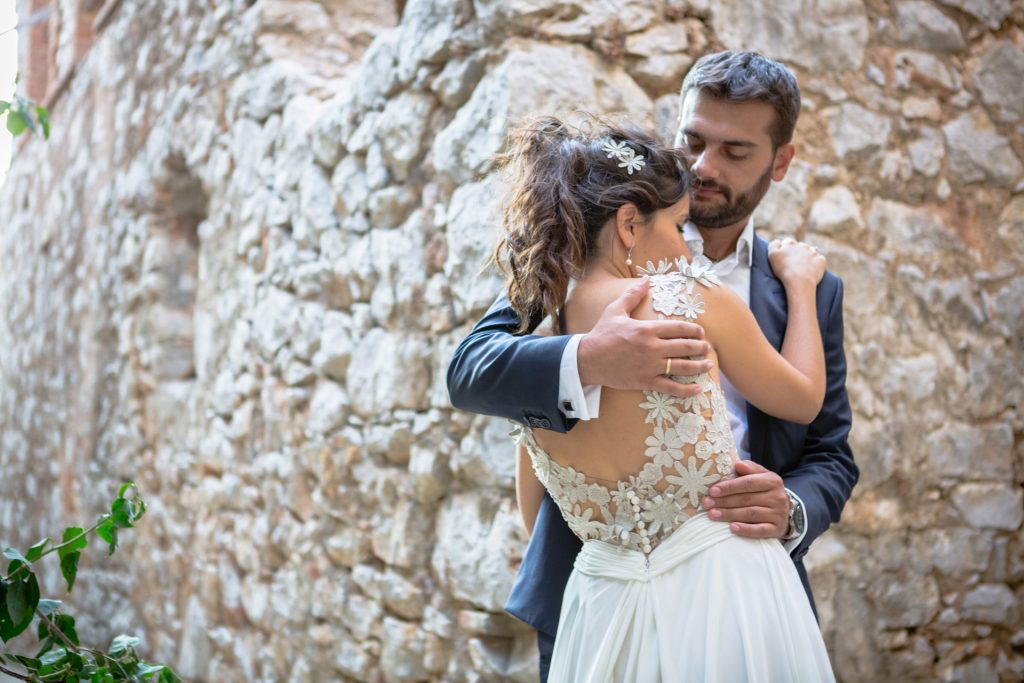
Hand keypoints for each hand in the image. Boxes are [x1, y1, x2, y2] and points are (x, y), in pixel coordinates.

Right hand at [577, 278, 711, 398]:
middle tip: (707, 347)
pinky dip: (686, 389)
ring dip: (699, 365)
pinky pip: (671, 387)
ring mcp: (650, 366)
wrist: (587, 359)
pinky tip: (698, 388)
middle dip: (700, 347)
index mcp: (646, 329)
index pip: (678, 328)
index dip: (694, 330)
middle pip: (685, 346)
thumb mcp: (615, 310)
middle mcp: (652, 347)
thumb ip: (633, 295)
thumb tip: (646, 280)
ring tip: (708, 364)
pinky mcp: (645, 381)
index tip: (701, 332)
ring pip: (682, 366)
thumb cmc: (601, 334)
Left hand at [702, 460, 789, 537]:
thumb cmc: (764, 490)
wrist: (783, 509)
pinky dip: (746, 530)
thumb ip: (749, 468)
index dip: (729, 487)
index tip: (712, 491)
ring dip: (729, 515)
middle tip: (707, 503)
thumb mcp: (760, 475)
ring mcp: (778, 514)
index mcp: (772, 481)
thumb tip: (737, 464)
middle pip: (746, 499)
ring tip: (712, 515)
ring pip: (750, 514)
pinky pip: (760, 530)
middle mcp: (778, 497)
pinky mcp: (777, 529)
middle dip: (724, 501)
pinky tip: (732, 528)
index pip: (748, 483)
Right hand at [768, 237, 825, 288]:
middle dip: (797, 251)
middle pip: (800, 246)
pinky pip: (819, 258)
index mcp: (790, 243)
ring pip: (811, 250)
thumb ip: (773, 245)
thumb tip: (778, 241)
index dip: (785, 248)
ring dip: (808, 255)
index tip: (784, 256)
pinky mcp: (821, 260)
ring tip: (804, 265)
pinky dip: (816, 262)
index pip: (787, 242)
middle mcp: (802, 245)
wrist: (799, 281)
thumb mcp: (772, 255)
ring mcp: (813, 252)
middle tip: (794, 262)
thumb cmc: (783, 270)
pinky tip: (812, 268)